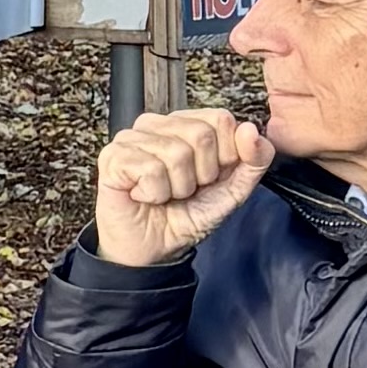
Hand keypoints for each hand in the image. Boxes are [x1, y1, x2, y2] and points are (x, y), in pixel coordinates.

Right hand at [92, 107, 271, 268]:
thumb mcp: (234, 189)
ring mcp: (131, 138)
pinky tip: (143, 196)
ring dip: (176, 187)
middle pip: (200, 134)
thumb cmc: (187, 215)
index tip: (209, 177)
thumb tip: (250, 130)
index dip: (224, 155)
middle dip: (200, 174)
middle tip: (184, 189)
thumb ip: (254, 160)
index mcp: (187, 124)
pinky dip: (153, 193)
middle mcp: (158, 125)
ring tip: (164, 194)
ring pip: (175, 153)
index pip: (220, 119)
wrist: (154, 248)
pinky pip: (149, 169)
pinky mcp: (112, 157)